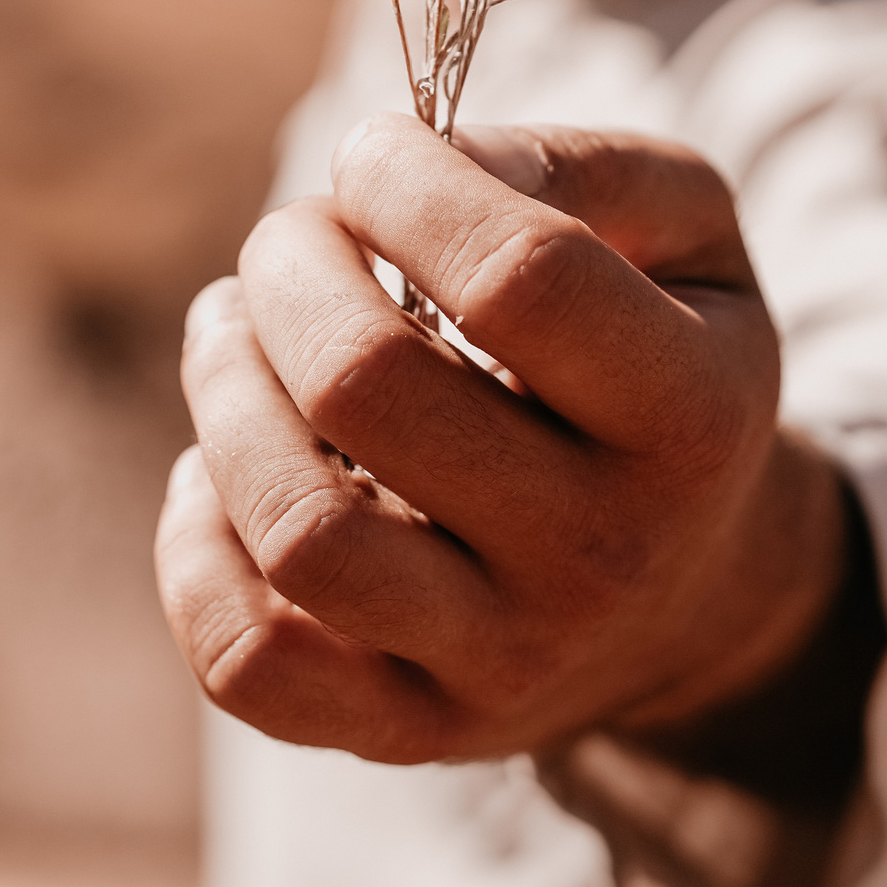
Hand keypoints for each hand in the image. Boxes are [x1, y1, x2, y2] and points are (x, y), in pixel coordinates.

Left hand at [154, 113, 845, 762]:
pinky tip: (222, 470)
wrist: (692, 594)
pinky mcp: (405, 730)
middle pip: (365, 386)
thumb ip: (582, 166)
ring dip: (223, 391)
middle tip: (292, 240)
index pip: (517, 276)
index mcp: (689, 415)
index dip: (406, 182)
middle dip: (287, 267)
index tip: (374, 156)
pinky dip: (194, 547)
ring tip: (231, 329)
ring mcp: (500, 662)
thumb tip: (423, 159)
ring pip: (297, 531)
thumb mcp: (690, 241)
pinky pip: (246, 660)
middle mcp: (600, 555)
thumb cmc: (659, 364)